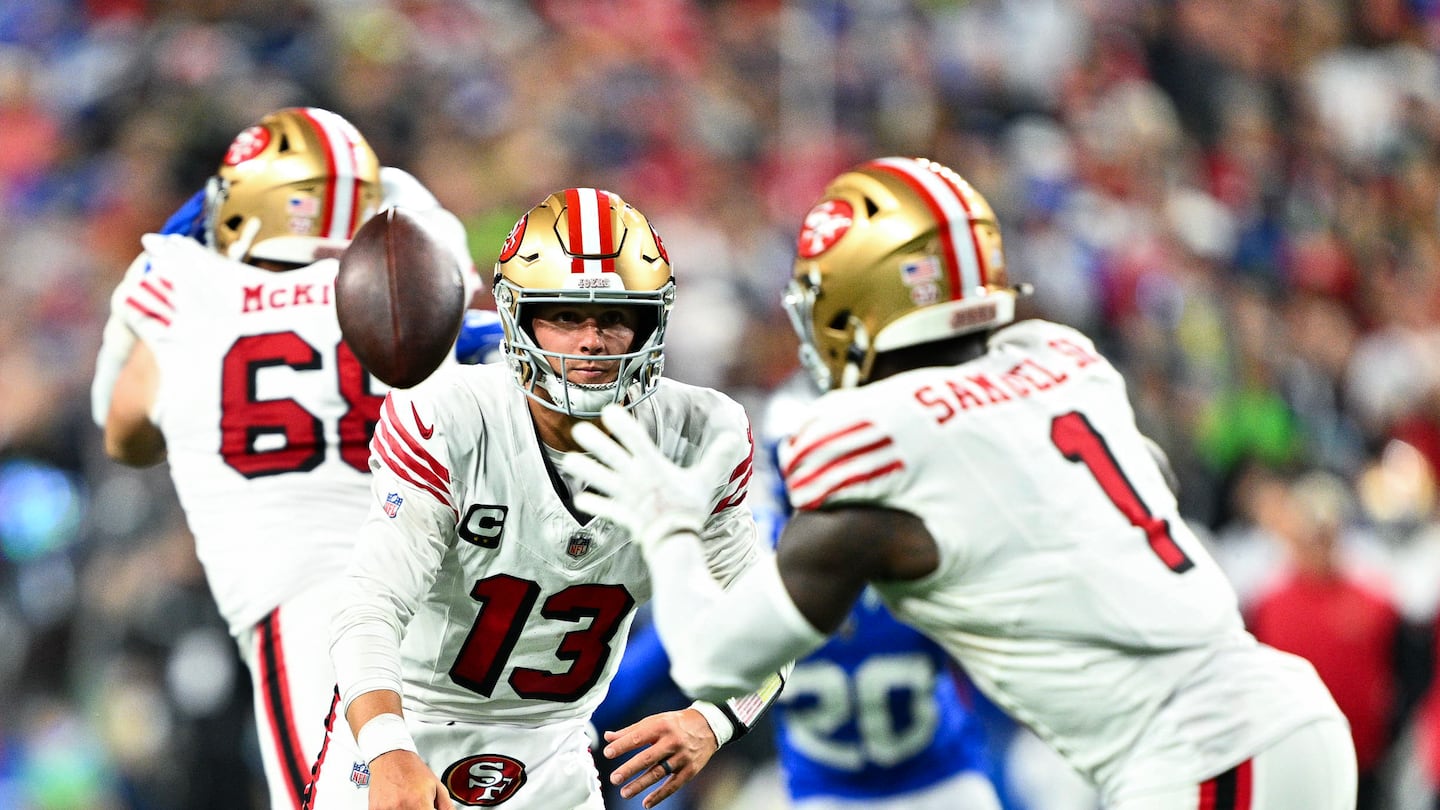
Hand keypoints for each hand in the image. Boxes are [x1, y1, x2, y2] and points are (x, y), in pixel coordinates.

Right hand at [366, 749, 453, 809]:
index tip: (429, 809)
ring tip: (407, 801)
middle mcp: (401, 807)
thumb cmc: (413, 770)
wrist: (390, 757)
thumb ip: (446, 806)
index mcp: (419, 802)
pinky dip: (394, 809)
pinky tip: (396, 802)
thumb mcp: (436, 786)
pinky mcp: (375, 809)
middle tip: (418, 804)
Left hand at [567, 404, 744, 551]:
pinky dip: (593, 503)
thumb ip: (717, 458)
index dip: (622, 423)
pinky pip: (604, 507)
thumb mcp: (706, 481)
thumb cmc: (690, 510)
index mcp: (653, 467)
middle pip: (611, 456)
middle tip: (578, 429)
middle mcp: (635, 478)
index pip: (636, 438)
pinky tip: (580, 498)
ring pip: (600, 479)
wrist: (675, 541)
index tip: (609, 409)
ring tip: (569, 460)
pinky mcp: (621, 515)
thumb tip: (735, 435)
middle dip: (595, 441)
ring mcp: (625, 497)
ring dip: (585, 470)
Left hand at [603, 708, 718, 807]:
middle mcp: (672, 741)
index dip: (622, 746)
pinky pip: (673, 785)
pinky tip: (646, 803)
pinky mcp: (690, 770)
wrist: (708, 726)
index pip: (638, 737)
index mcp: (661, 726)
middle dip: (629, 769)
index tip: (608, 753)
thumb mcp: (655, 721)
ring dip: (640, 785)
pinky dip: (660, 795)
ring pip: (659, 773)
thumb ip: (631, 731)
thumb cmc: (676, 723)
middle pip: (648, 758)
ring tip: (625, 792)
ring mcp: (682, 757)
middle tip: (614, 778)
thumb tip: (608, 737)